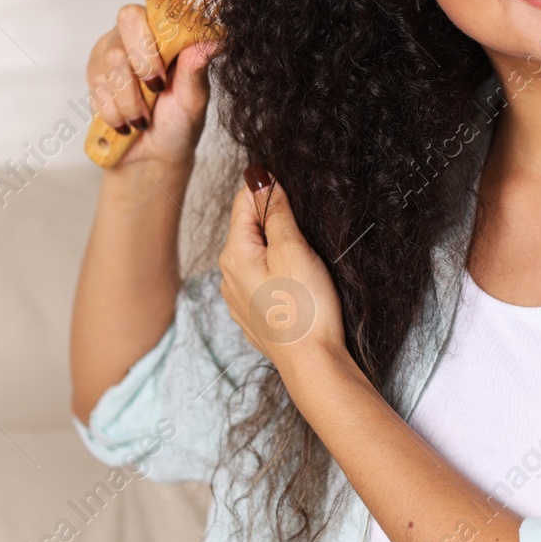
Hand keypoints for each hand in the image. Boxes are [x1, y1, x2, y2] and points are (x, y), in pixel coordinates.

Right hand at [85, 4, 217, 168]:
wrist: (152, 156)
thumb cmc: (178, 123)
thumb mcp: (193, 99)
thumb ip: (196, 68)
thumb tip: (215, 39)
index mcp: (163, 34)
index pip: (153, 8)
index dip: (153, 37)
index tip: (163, 74)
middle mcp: (134, 36)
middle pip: (126, 22)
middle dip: (141, 64)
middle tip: (155, 91)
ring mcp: (110, 53)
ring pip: (111, 60)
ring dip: (129, 99)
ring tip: (143, 119)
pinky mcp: (93, 76)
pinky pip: (96, 86)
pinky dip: (114, 111)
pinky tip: (126, 122)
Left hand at [217, 169, 347, 380]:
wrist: (312, 364)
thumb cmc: (305, 310)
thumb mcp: (293, 249)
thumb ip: (275, 212)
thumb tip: (259, 177)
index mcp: (233, 254)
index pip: (243, 201)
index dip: (270, 190)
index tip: (295, 193)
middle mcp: (228, 275)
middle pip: (249, 227)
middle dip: (276, 220)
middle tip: (306, 232)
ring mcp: (238, 297)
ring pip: (256, 254)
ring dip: (278, 247)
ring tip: (305, 259)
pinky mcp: (254, 313)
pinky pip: (262, 278)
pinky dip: (278, 271)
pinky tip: (297, 284)